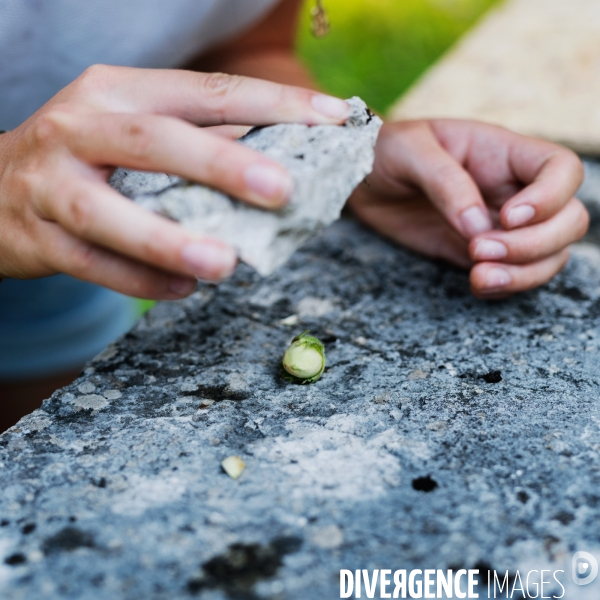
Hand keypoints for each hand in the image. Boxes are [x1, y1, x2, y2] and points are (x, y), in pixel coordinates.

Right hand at [0, 65, 350, 297]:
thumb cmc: (86, 159)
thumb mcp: (133, 131)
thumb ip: (199, 143)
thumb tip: (281, 162)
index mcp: (118, 91)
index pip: (208, 91)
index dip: (273, 103)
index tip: (332, 118)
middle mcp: (78, 126)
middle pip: (154, 140)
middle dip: (222, 165)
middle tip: (282, 192)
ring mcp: (49, 182)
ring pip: (107, 212)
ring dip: (168, 240)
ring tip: (224, 264)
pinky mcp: (35, 236)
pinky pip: (91, 264)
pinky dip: (139, 282)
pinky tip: (182, 292)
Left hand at [348, 119, 588, 297]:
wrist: (359, 180)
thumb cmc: (384, 152)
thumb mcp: (409, 151)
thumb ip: (445, 182)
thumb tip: (478, 226)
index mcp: (503, 153)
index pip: (561, 170)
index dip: (551, 197)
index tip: (507, 217)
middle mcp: (512, 190)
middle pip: (568, 220)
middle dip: (536, 244)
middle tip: (480, 249)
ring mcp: (498, 226)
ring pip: (550, 255)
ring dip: (525, 272)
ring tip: (479, 277)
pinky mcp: (476, 254)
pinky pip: (512, 275)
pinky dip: (504, 286)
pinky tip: (477, 283)